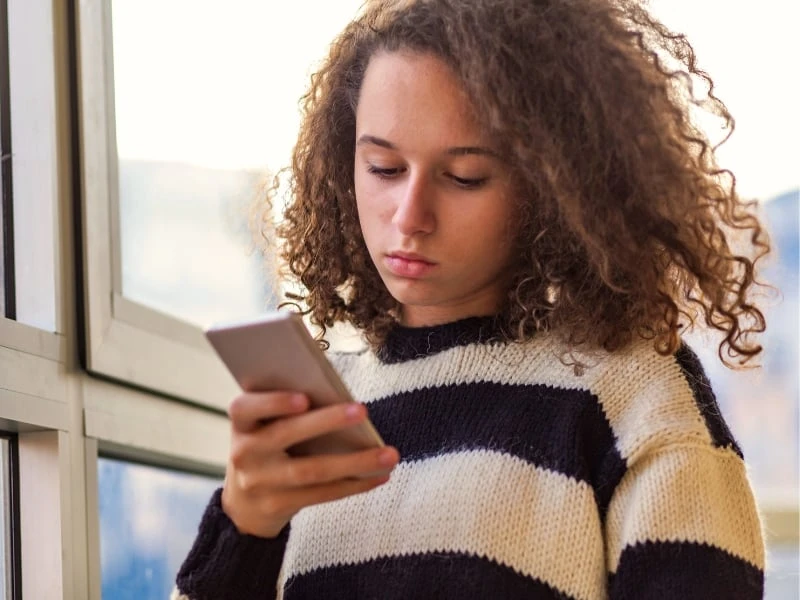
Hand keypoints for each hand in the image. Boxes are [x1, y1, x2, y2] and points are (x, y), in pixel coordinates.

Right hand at [221, 391, 399, 537]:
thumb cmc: (267, 447)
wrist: (243, 503)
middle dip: (326, 421)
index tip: (304, 398)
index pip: (245, 408)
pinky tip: (380, 476)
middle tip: (362, 410)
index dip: (273, 402)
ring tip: (389, 454)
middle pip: (286, 434)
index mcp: (241, 423)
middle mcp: (244, 452)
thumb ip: (287, 409)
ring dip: (355, 462)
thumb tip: (340, 397)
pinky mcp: (277, 506)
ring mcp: (259, 482)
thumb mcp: (264, 426)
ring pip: (312, 470)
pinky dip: (354, 485)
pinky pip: (321, 494)